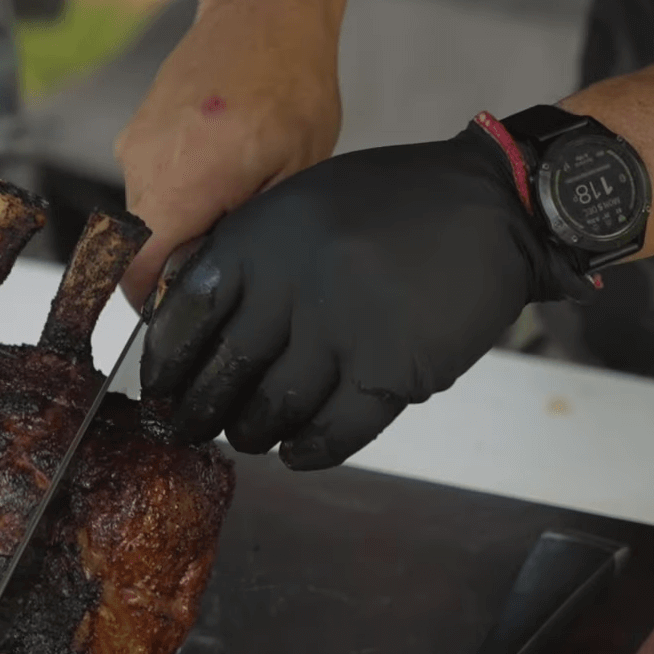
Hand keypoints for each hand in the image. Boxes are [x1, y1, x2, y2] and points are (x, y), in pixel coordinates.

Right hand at [115, 0, 343, 307]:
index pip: (137, 272)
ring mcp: (134, 145)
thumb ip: (251, 231)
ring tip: (236, 186)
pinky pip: (151, 179)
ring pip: (149, 213)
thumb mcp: (296, 172)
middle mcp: (144, 168)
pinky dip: (182, 184)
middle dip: (184, 253)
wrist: (264, 9)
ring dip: (186, 215)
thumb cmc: (290, 82)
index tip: (185, 307)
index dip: (158, 300)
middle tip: (235, 234)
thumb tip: (218, 275)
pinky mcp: (136, 129)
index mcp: (182, 187)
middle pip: (145, 246)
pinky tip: (223, 162)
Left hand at [139, 123, 588, 469]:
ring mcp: (344, 330)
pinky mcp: (392, 370)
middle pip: (225, 370)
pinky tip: (298, 452)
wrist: (494, 207)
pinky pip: (333, 431)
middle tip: (189, 429)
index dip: (167, 361)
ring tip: (249, 435)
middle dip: (199, 411)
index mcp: (264, 236)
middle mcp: (295, 284)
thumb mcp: (304, 201)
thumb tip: (188, 318)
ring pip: (274, 409)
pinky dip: (309, 450)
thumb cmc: (396, 202)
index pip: (188, 314)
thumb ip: (250, 252)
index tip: (159, 386)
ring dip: (253, 433)